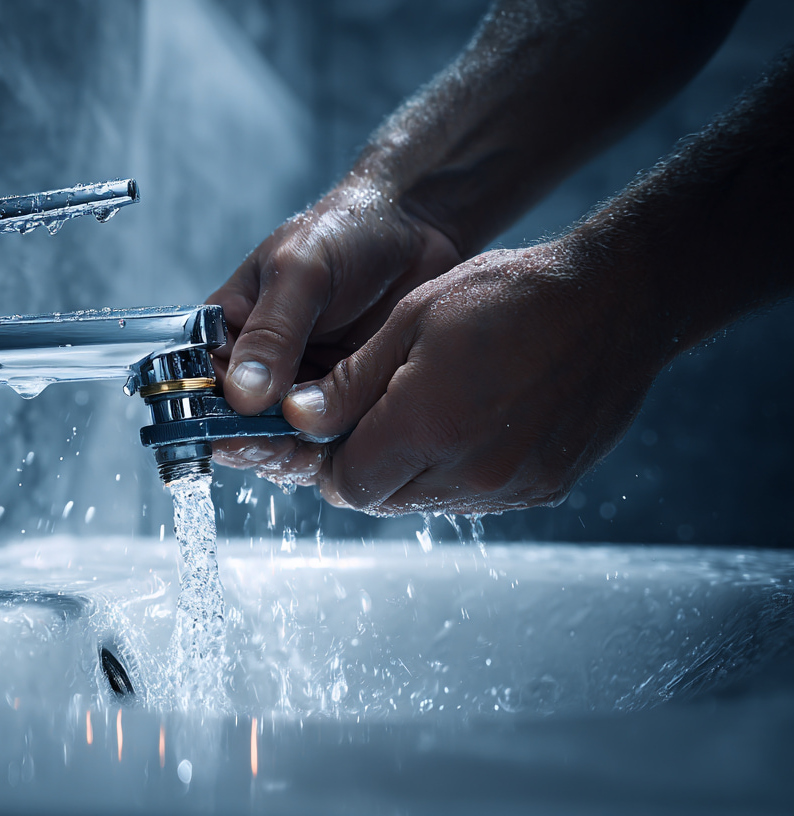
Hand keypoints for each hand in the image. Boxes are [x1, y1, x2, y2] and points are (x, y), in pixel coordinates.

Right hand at [207, 178, 460, 481]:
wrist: (417, 228)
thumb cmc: (346, 232)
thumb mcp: (301, 271)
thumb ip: (273, 331)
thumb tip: (241, 394)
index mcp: (231, 329)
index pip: (204, 382)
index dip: (212, 414)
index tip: (231, 433)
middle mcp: (261, 364)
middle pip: (241, 421)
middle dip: (254, 440)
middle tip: (275, 450)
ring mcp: (304, 385)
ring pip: (284, 437)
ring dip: (292, 452)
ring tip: (307, 453)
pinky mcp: (345, 399)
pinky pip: (330, 437)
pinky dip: (333, 449)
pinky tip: (342, 452)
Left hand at [278, 241, 665, 514]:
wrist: (616, 301)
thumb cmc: (508, 297)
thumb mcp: (411, 322)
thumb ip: (350, 384)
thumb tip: (298, 419)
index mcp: (428, 428)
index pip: (347, 485)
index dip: (333, 457)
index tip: (340, 422)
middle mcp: (471, 474)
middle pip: (384, 501)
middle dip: (370, 464)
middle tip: (384, 409)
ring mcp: (513, 488)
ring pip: (428, 503)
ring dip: (415, 470)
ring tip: (434, 406)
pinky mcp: (545, 490)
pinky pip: (476, 498)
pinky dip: (461, 471)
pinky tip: (476, 418)